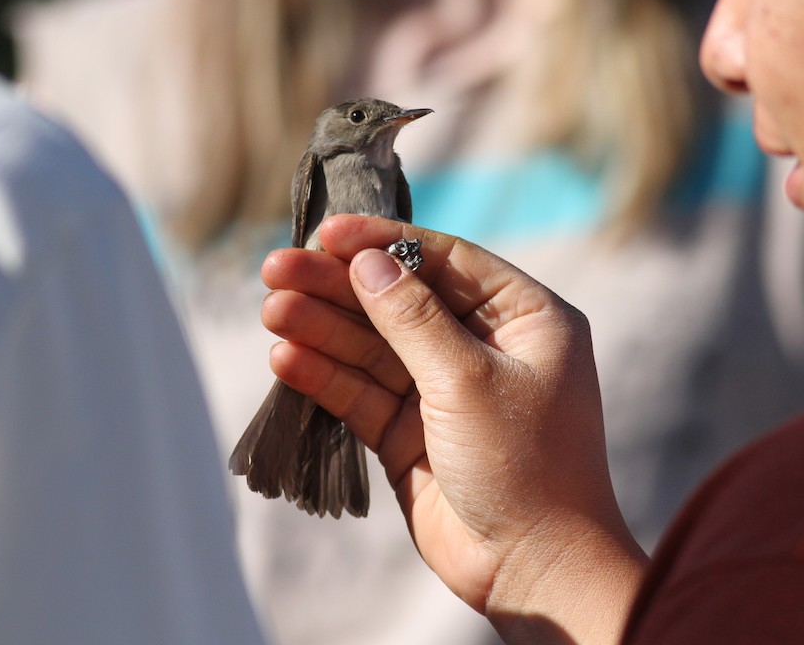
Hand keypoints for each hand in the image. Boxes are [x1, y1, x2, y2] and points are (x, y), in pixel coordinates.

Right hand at [261, 215, 647, 642]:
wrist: (532, 570)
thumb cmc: (525, 465)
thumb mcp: (469, 379)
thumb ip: (413, 318)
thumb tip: (367, 262)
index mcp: (524, 318)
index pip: (445, 261)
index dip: (385, 242)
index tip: (329, 232)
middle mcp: (484, 346)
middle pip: (400, 300)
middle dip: (340, 285)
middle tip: (277, 268)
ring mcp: (444, 391)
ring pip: (374, 347)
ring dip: (323, 328)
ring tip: (272, 310)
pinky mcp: (411, 433)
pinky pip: (362, 393)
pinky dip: (325, 376)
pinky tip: (286, 356)